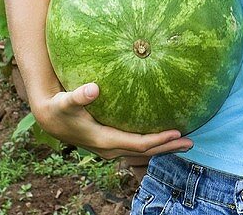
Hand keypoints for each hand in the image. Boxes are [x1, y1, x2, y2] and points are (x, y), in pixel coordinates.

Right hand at [34, 82, 192, 162]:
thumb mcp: (66, 100)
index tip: (177, 132)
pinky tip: (165, 135)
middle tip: (191, 142)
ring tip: (184, 141)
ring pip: (142, 153)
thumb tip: (93, 88)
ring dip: (162, 148)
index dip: (158, 140)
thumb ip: (79, 95)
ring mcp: (111, 149)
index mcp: (105, 140)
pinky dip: (152, 144)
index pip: (138, 144)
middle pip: (145, 153)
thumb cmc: (59, 107)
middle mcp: (110, 149)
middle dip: (167, 148)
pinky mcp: (111, 144)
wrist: (50, 119)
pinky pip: (137, 147)